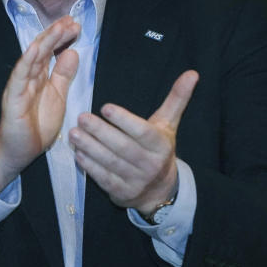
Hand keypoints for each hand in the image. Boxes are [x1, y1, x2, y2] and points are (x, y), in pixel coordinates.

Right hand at [0, 16, 80, 194]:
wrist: (19, 152)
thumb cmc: (36, 126)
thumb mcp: (57, 97)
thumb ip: (63, 76)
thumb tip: (72, 52)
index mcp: (40, 76)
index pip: (51, 51)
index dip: (62, 37)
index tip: (75, 25)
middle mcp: (28, 77)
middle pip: (42, 49)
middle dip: (56, 34)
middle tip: (71, 20)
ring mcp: (19, 85)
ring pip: (32, 58)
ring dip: (45, 42)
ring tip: (58, 27)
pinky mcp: (13, 98)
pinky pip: (19, 77)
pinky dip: (27, 61)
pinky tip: (35, 49)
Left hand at [69, 70, 198, 212]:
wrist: (160, 190)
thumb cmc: (159, 149)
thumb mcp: (168, 125)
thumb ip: (177, 98)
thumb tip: (192, 73)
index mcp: (161, 145)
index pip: (143, 132)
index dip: (124, 120)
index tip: (105, 107)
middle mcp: (150, 164)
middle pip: (123, 147)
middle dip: (101, 132)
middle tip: (81, 117)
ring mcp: (136, 181)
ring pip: (111, 163)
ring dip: (90, 148)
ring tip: (74, 133)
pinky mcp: (121, 193)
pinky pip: (104, 179)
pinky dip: (90, 167)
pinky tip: (78, 153)